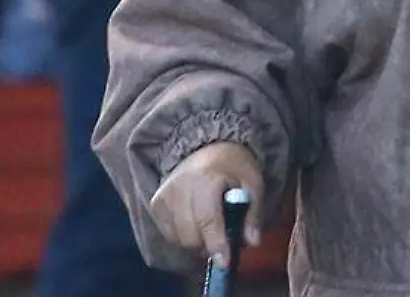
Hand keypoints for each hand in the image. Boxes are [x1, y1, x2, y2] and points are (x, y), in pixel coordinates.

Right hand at [148, 141, 263, 266]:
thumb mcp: (253, 183)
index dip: (216, 243)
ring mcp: (164, 195)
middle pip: (190, 234)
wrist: (208, 147)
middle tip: (222, 241)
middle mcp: (180, 187)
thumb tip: (252, 242)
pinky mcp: (155, 202)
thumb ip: (253, 213)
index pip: (207, 219)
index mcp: (207, 179)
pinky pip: (168, 233)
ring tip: (211, 228)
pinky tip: (196, 223)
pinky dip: (183, 236)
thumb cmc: (234, 166)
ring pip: (177, 238)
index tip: (224, 262)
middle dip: (208, 245)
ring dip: (196, 242)